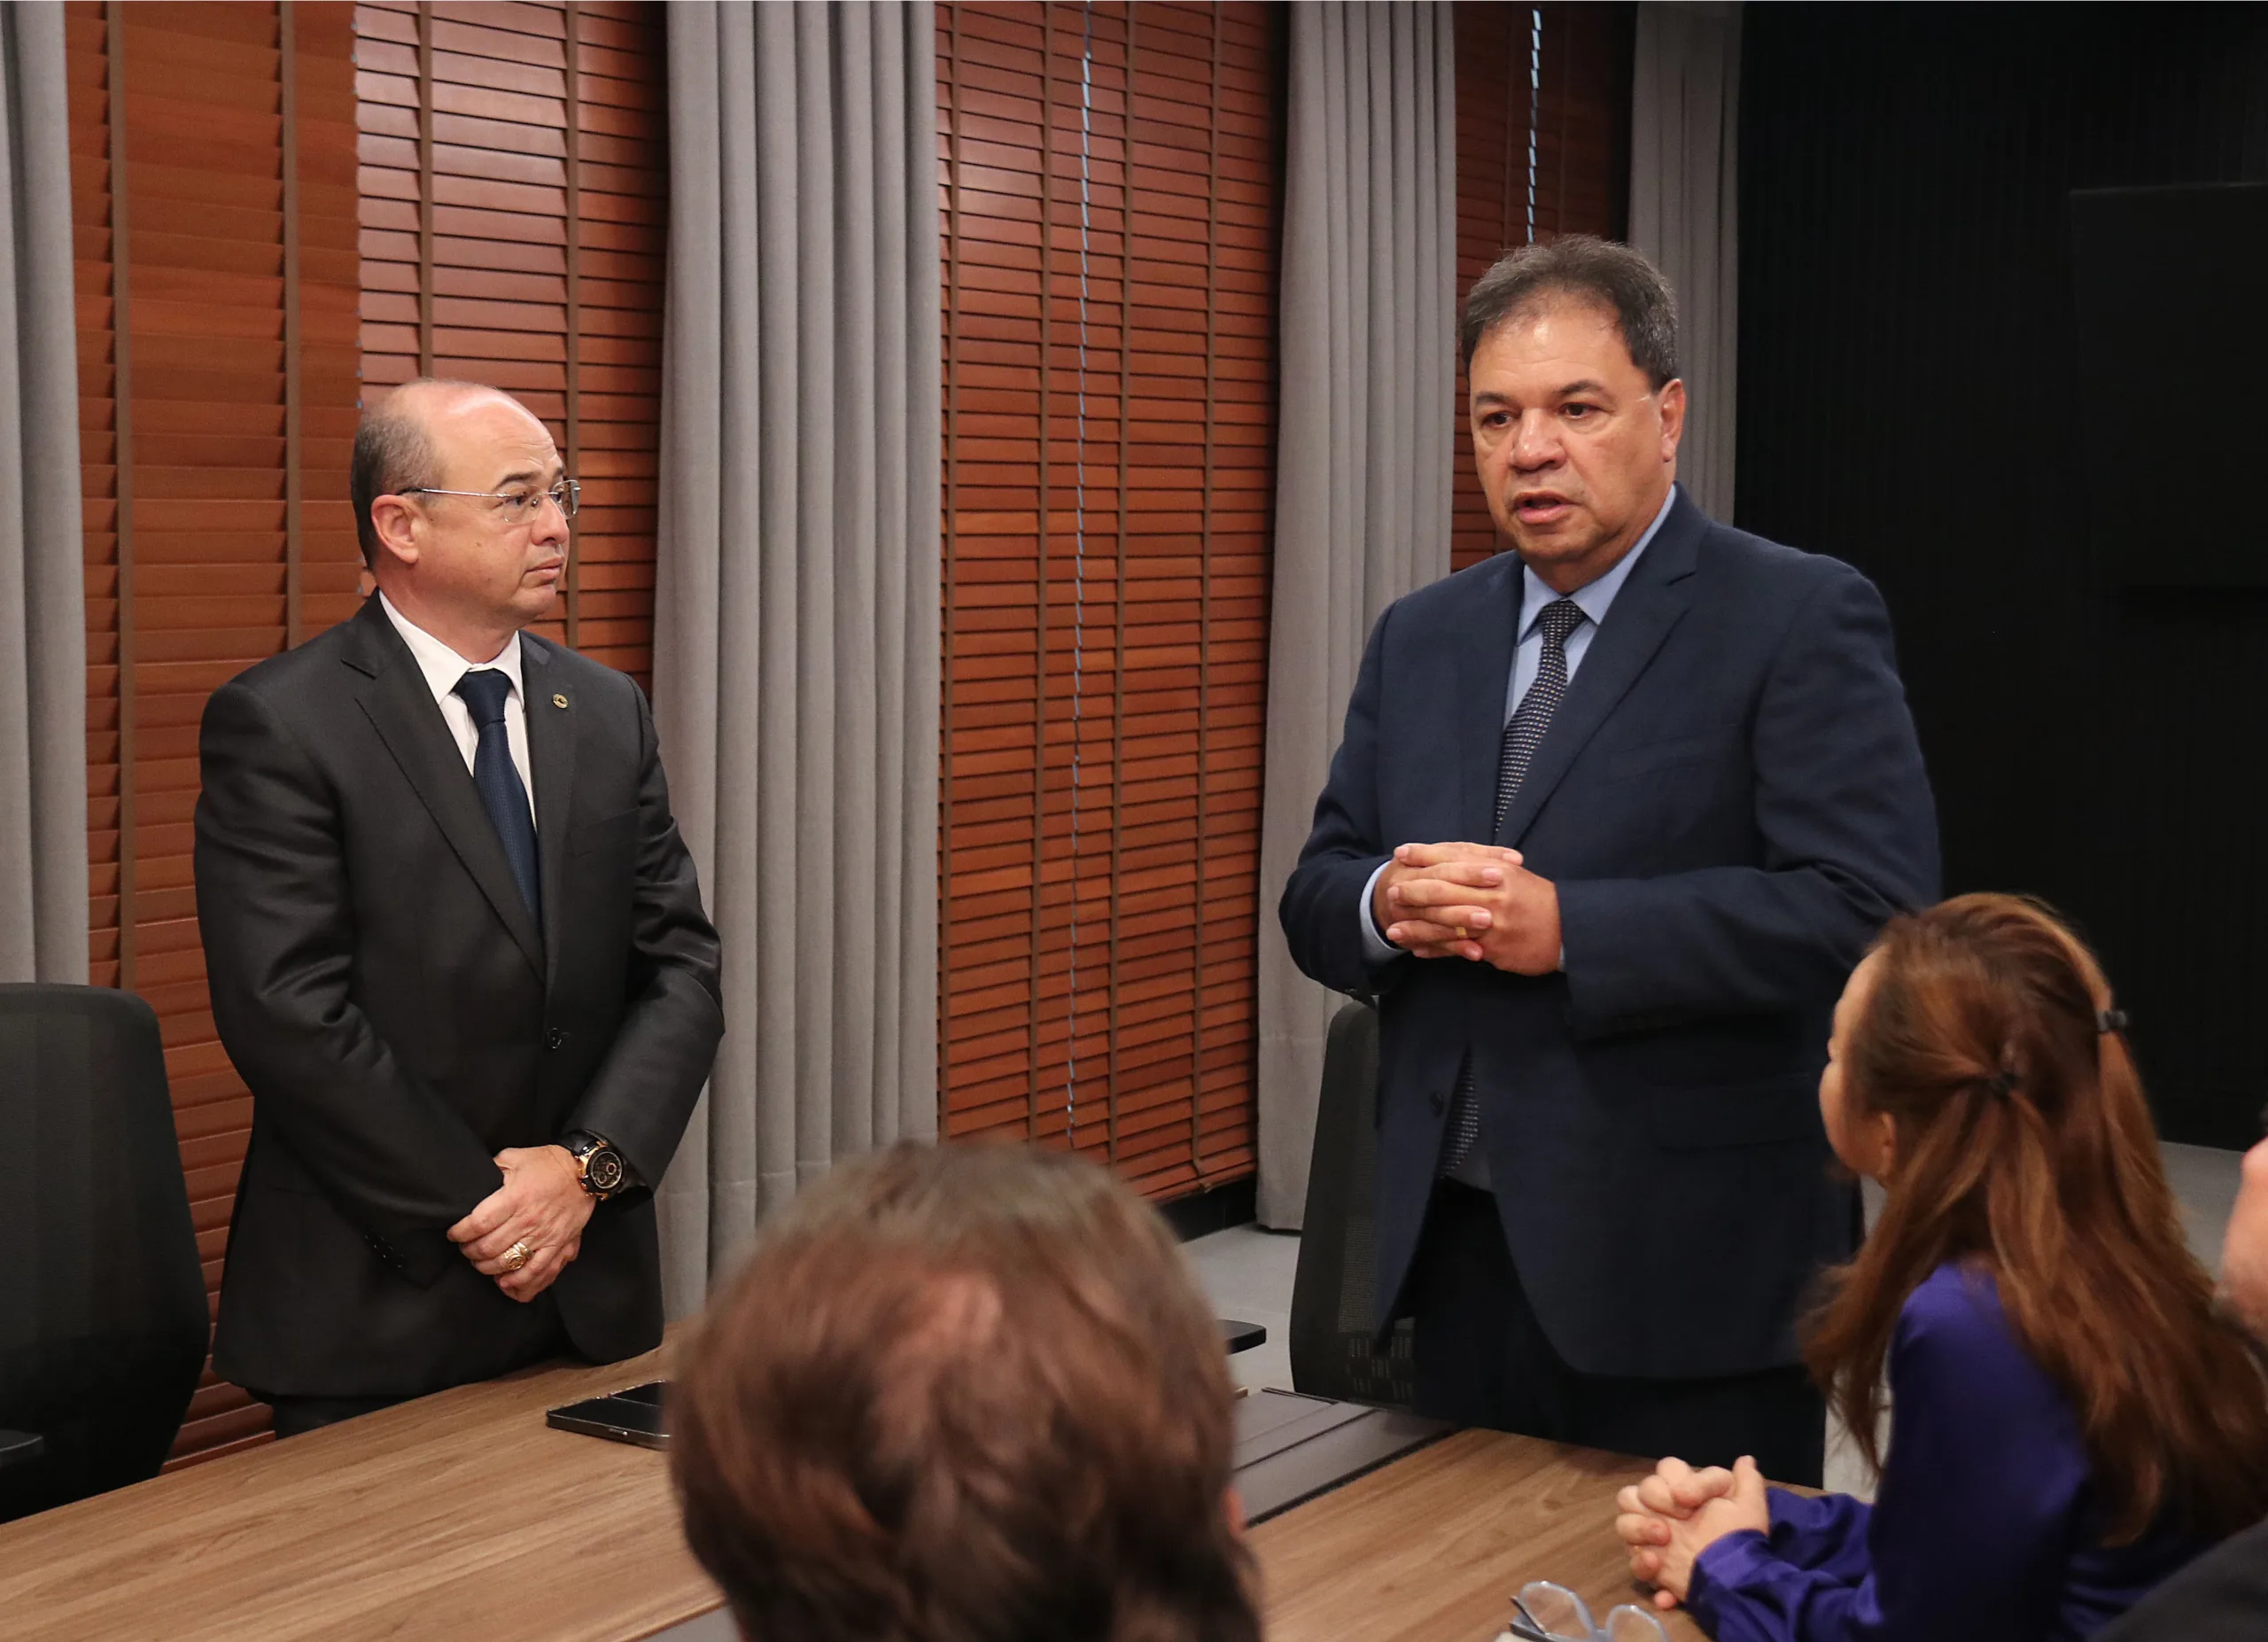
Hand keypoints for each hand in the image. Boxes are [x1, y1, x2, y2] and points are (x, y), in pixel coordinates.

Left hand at [449, 1145, 594, 1302]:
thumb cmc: (548, 1164)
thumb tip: (472, 1182)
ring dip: (487, 1267)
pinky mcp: (558, 1246)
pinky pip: (538, 1272)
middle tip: (466, 1248)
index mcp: (514, 1197)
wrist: (584, 1172)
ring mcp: (544, 1236)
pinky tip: (506, 1282)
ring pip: (507, 1263)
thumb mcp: (514, 1157)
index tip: (454, 1234)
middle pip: (488, 1247)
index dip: (460, 1232)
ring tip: (481, 1262)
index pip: (477, 1223)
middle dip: (470, 1252)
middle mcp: (527, 1220)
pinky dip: (519, 1282)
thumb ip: (491, 1170)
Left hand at [1384, 842, 1561, 974]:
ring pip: (1444, 923)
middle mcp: (1491, 894)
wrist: (1568, 931)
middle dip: (1414, 890)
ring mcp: (1490, 923)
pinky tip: (1417, 951)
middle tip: (1391, 891)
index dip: (1425, 855)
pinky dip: (1435, 950)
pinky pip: (1456, 949)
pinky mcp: (1492, 948)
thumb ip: (1484, 865)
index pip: (1453, 858)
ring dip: (1417, 926)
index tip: (1401, 852)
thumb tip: (1452, 857)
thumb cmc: (1537, 901)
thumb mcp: (1514, 875)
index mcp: (1496, 871)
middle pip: (1443, 889)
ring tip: (1393, 929)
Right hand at [1615, 1454, 1768, 1606]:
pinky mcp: (1652, 1566)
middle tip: (1675, 1517)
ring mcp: (1654, 1539)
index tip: (1686, 1500)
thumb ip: (1748, 1481)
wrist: (1735, 1584)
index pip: (1667, 1469)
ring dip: (1638, 1528)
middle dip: (1654, 1500)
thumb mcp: (1750, 1509)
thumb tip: (1745, 1459)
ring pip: (1624, 1522)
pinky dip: (1642, 1564)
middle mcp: (1666, 1511)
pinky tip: (1658, 1567)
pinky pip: (1632, 1561)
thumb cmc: (1740, 1539)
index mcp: (1686, 1492)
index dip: (1674, 1481)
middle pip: (1637, 1489)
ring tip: (1664, 1540)